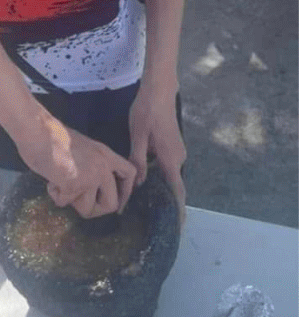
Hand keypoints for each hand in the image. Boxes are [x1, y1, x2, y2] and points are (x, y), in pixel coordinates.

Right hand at [17, 110, 137, 217]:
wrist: (36, 130)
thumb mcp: (80, 147)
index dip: (125, 193)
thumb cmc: (50, 135)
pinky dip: (55, 195)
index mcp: (105, 154)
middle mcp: (102, 166)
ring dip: (71, 201)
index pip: (129, 174)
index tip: (117, 204)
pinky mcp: (74, 185)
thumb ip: (90, 163)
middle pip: (111, 204)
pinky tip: (50, 182)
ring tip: (59, 185)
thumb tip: (88, 186)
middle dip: (94, 209)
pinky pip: (65, 203)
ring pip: (88, 209)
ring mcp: (90, 177)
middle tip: (78, 202)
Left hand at [129, 84, 187, 224]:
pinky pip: (167, 167)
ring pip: (169, 176)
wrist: (159, 91)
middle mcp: (178, 158)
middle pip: (174, 186)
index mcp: (170, 159)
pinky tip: (145, 181)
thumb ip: (138, 160)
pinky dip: (160, 177)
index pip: (177, 190)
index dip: (178, 209)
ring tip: (145, 205)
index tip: (179, 226)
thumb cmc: (147, 112)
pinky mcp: (172, 146)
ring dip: (161, 189)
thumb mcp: (137, 136)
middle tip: (152, 220)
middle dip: (166, 203)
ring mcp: (177, 152)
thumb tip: (138, 184)